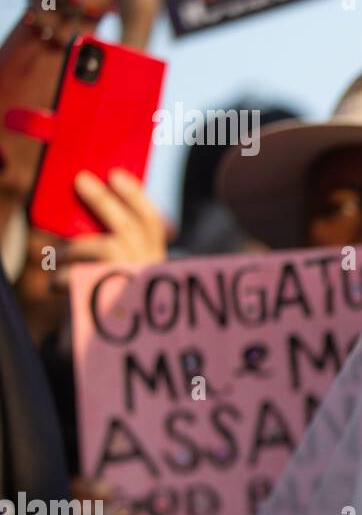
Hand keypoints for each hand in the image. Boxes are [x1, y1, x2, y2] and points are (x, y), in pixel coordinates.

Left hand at [55, 169, 167, 285]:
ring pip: (103, 248)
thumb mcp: (126, 270)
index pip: (151, 222)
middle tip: (81, 179)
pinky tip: (54, 285)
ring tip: (58, 255)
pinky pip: (79, 277)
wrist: (118, 340)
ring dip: (73, 248)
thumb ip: (118, 249)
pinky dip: (61, 278)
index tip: (115, 174)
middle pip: (128, 226)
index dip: (135, 196)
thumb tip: (84, 213)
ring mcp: (131, 281)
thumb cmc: (112, 295)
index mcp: (153, 258)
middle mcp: (147, 267)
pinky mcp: (109, 296)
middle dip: (103, 199)